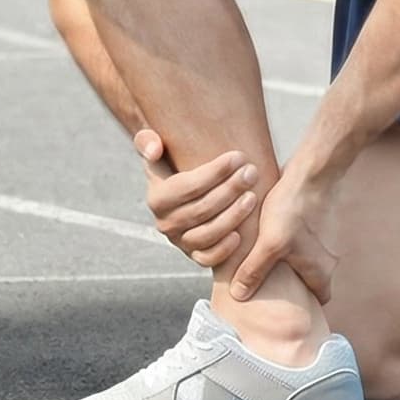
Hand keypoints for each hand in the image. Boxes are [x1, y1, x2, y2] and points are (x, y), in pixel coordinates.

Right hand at [134, 129, 260, 267]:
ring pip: (206, 235)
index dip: (214, 172)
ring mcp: (180, 242)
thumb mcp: (157, 149)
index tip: (238, 156)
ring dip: (232, 217)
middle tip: (251, 172)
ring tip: (252, 196)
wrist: (186, 190)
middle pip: (200, 210)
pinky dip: (224, 249)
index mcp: (157, 198)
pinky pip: (208, 259)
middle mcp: (165, 223)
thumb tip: (153, 149)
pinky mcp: (195, 255)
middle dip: (230, 190)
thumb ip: (147, 141)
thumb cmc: (175, 164)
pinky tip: (241, 234)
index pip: (187, 186)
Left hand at [230, 172, 340, 304]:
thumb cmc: (294, 209)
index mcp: (321, 271)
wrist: (310, 172)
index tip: (284, 306)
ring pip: (304, 260)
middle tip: (268, 284)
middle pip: (310, 282)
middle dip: (291, 284)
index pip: (319, 300)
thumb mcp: (270, 245)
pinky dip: (286, 243)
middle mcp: (326, 258)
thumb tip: (239, 295)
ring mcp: (321, 240)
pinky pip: (300, 242)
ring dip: (287, 262)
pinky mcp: (312, 223)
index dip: (303, 305)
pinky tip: (267, 237)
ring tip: (264, 260)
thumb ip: (254, 272)